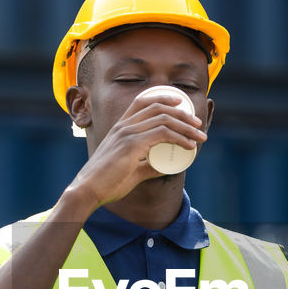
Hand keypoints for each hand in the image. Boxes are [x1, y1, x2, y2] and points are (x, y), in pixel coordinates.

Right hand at [69, 91, 206, 208]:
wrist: (88, 190)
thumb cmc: (106, 183)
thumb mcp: (131, 171)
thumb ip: (147, 166)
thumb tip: (165, 166)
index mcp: (120, 128)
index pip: (142, 102)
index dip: (163, 98)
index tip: (181, 103)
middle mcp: (124, 126)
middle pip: (158, 107)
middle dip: (182, 113)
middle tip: (197, 123)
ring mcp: (127, 134)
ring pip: (164, 119)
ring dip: (186, 126)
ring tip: (200, 135)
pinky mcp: (132, 145)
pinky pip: (162, 134)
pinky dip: (179, 138)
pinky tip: (189, 145)